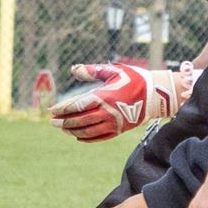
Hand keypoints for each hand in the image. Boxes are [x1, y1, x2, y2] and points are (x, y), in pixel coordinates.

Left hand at [49, 62, 181, 140]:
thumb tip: (73, 69)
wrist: (156, 95)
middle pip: (79, 120)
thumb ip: (92, 71)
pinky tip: (78, 136)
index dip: (62, 109)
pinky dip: (86, 138)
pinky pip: (98, 137)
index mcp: (103, 97)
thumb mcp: (114, 71)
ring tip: (63, 129)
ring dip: (73, 130)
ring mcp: (113, 123)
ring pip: (87, 131)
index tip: (52, 111)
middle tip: (52, 122)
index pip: (76, 106)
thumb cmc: (134, 79)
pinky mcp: (118, 130)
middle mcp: (107, 112)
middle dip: (64, 122)